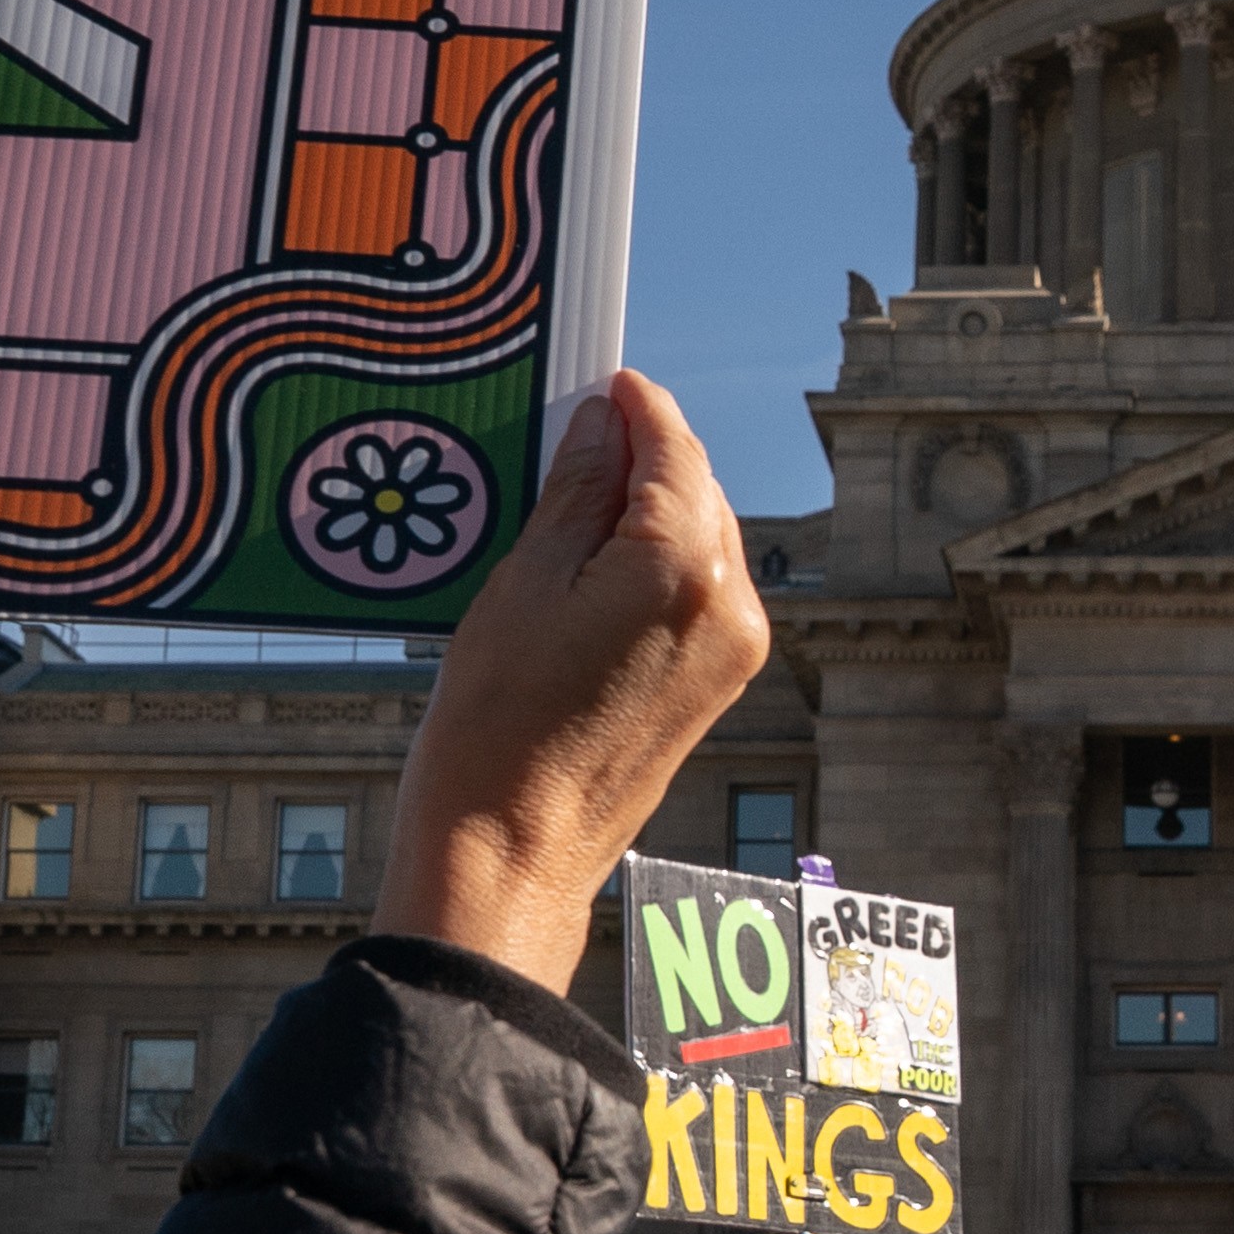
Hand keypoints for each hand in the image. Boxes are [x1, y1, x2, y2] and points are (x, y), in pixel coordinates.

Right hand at [382, 372, 771, 994]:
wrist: (513, 852)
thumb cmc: (497, 726)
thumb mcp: (522, 584)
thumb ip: (576, 491)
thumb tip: (605, 421)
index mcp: (682, 565)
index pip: (672, 446)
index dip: (634, 404)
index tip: (599, 381)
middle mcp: (731, 602)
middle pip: (696, 489)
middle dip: (643, 457)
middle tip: (572, 438)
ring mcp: (736, 649)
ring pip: (704, 538)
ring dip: (652, 512)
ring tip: (574, 507)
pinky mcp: (724, 684)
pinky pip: (703, 590)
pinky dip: (660, 565)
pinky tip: (599, 570)